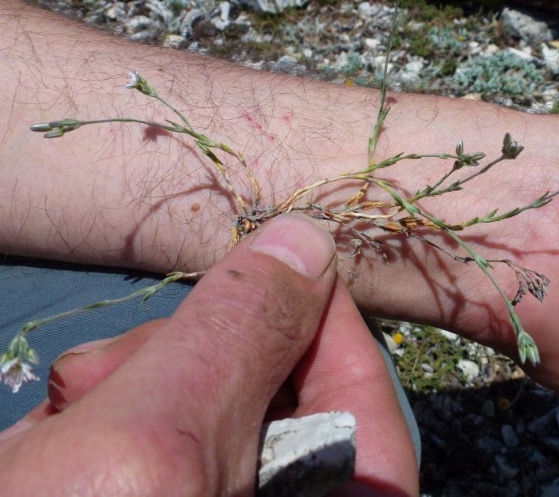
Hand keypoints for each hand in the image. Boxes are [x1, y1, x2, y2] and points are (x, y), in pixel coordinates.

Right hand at [0, 215, 417, 496]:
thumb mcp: (144, 453)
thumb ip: (234, 339)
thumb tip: (308, 241)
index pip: (362, 394)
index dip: (320, 315)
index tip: (276, 260)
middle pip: (272, 395)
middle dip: (189, 362)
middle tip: (107, 381)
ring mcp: (208, 496)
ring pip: (197, 408)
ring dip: (126, 396)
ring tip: (58, 434)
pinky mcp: (157, 490)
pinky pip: (145, 439)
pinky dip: (94, 427)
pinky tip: (42, 454)